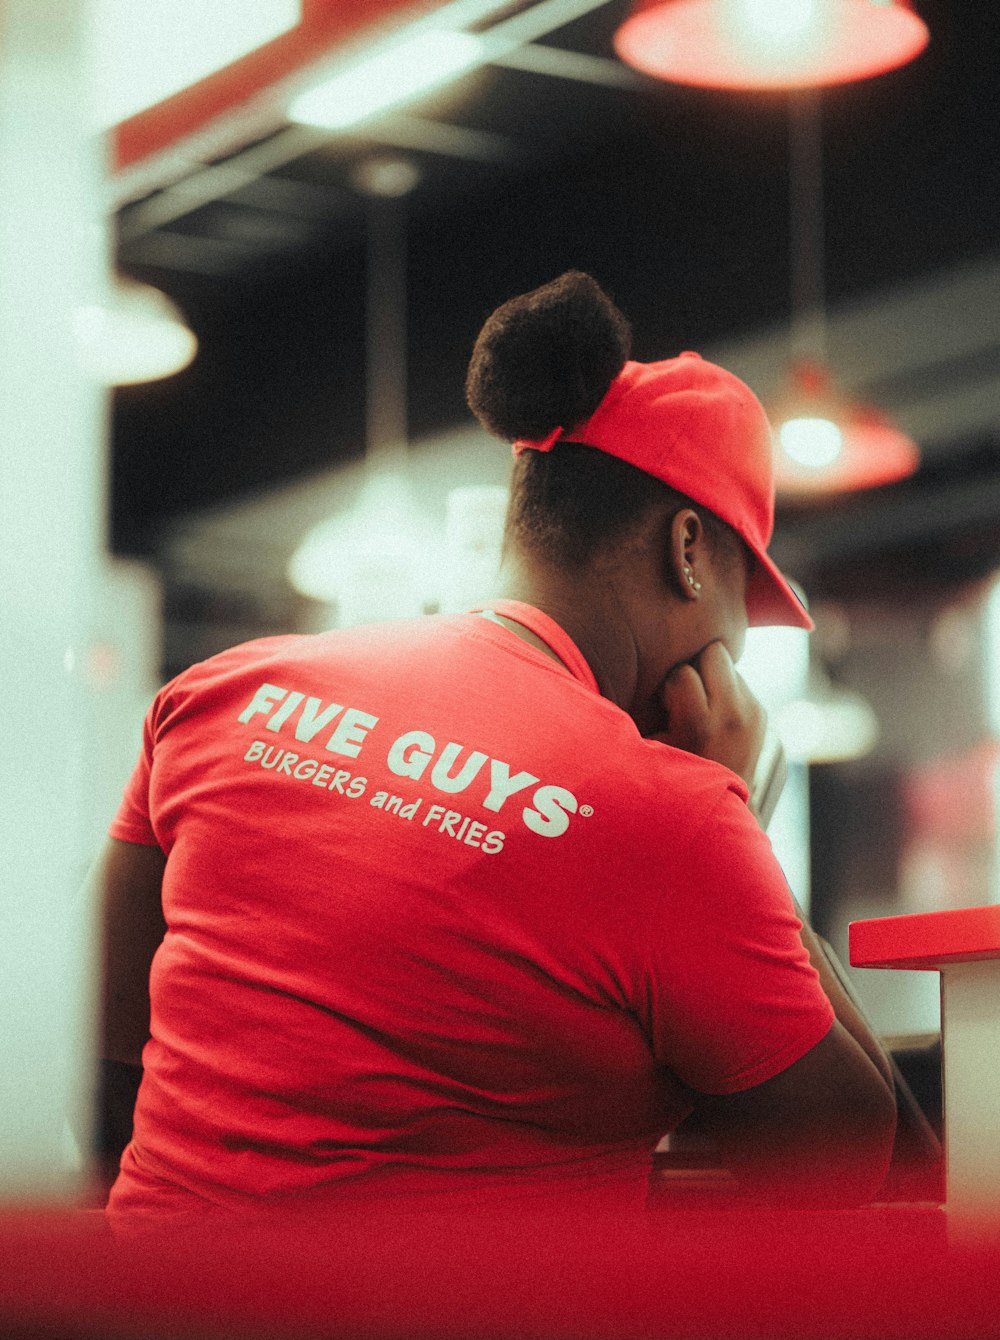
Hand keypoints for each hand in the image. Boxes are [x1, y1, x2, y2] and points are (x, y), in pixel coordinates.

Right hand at [652, 641, 765, 786]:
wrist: (716, 810)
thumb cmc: (668, 776)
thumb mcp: (648, 747)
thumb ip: (644, 710)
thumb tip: (639, 668)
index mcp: (700, 725)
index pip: (681, 673)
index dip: (668, 686)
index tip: (666, 709)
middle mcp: (733, 715)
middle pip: (714, 652)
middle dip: (694, 667)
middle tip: (683, 696)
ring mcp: (753, 713)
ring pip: (727, 663)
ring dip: (710, 678)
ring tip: (699, 708)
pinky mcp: (762, 713)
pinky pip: (737, 680)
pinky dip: (722, 690)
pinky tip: (712, 715)